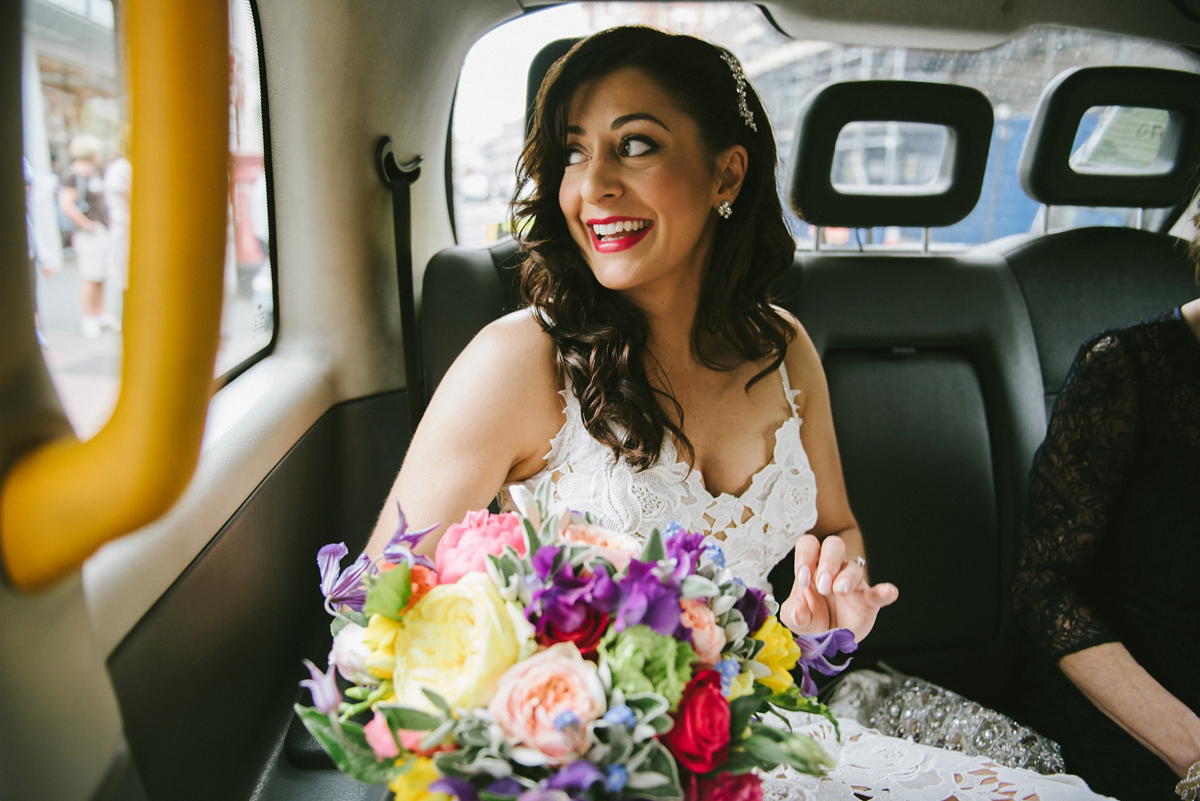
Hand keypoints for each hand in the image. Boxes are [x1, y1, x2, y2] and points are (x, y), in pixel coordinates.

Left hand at [779, 533, 897, 642]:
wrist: (830, 638)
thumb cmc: (811, 617)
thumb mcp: (795, 618)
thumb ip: (792, 614)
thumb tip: (797, 613)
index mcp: (812, 567)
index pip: (809, 545)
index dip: (805, 556)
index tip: (803, 579)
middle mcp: (833, 569)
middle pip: (834, 545)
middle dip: (828, 562)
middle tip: (822, 586)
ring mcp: (852, 583)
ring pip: (854, 567)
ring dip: (847, 577)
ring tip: (840, 590)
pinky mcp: (869, 601)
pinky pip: (878, 592)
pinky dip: (884, 591)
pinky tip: (889, 592)